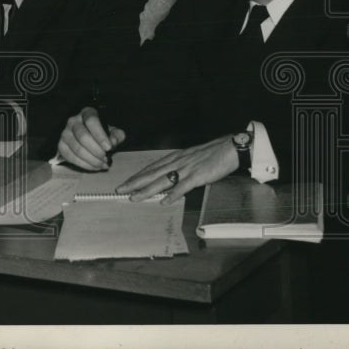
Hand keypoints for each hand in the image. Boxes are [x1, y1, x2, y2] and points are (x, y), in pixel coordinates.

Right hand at [56, 106, 124, 170]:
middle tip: (105, 158)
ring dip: (91, 160)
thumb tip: (112, 142)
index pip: (91, 121)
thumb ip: (117, 136)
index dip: (100, 135)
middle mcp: (73, 121)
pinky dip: (84, 165)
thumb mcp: (113, 132)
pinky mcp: (61, 145)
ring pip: (77, 149)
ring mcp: (65, 133)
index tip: (108, 147)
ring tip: (102, 164)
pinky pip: (71, 157)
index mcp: (87, 113)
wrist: (89, 138)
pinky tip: (94, 166)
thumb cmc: (102, 133)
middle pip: (82, 136)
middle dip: (96, 151)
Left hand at [116, 136, 238, 203]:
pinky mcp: (197, 176)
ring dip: (146, 190)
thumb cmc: (211, 153)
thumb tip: (169, 176)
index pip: (151, 168)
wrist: (229, 148)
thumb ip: (179, 166)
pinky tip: (163, 201)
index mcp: (174, 158)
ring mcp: (186, 169)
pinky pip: (182, 186)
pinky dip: (172, 194)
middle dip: (134, 182)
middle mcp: (176, 162)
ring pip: (161, 180)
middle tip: (120, 189)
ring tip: (134, 197)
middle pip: (151, 174)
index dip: (137, 176)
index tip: (126, 182)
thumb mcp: (190, 157)